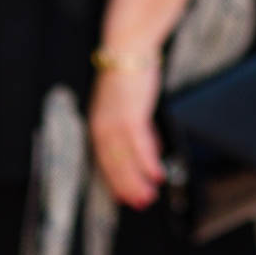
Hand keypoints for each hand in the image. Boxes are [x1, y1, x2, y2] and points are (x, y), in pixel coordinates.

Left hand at [88, 63, 165, 208]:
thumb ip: (139, 131)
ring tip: (149, 196)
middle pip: (113, 165)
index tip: (125, 197)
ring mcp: (115, 122)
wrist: (127, 51)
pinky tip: (157, 174)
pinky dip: (148, 163)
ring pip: (125, 160)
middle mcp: (102, 127)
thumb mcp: (129, 106)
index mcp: (98, 125)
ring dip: (137, 181)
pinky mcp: (130, 116)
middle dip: (126, 187)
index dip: (115, 181)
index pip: (104, 161)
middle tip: (139, 203)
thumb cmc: (129, 75)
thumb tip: (152, 151)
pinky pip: (139, 146)